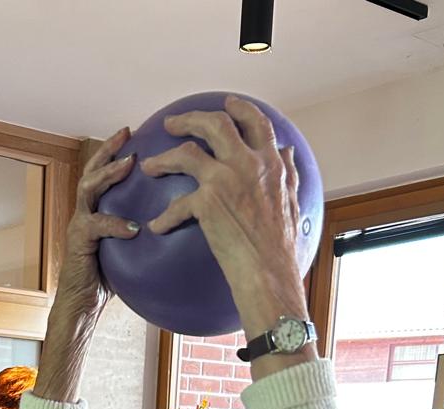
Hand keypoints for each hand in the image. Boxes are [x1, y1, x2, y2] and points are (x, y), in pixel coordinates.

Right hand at [34, 131, 141, 405]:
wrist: (81, 305)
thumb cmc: (107, 279)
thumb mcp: (130, 250)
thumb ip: (146, 233)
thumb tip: (180, 225)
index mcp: (97, 210)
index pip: (105, 171)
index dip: (117, 151)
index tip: (137, 133)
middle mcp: (85, 211)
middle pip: (92, 169)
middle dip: (109, 149)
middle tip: (128, 134)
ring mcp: (79, 224)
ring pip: (89, 188)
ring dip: (108, 173)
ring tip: (128, 164)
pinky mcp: (79, 242)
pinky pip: (96, 226)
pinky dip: (115, 224)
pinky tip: (134, 227)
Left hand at [141, 97, 308, 346]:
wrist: (269, 270)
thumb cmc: (281, 245)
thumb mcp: (292, 200)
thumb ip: (287, 172)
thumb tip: (286, 153)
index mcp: (270, 162)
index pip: (256, 122)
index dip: (240, 108)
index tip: (227, 103)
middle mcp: (247, 163)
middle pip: (216, 124)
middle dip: (191, 119)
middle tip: (173, 123)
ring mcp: (225, 180)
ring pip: (187, 153)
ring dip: (165, 157)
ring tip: (151, 165)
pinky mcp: (207, 202)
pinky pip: (177, 205)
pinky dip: (165, 218)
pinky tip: (156, 226)